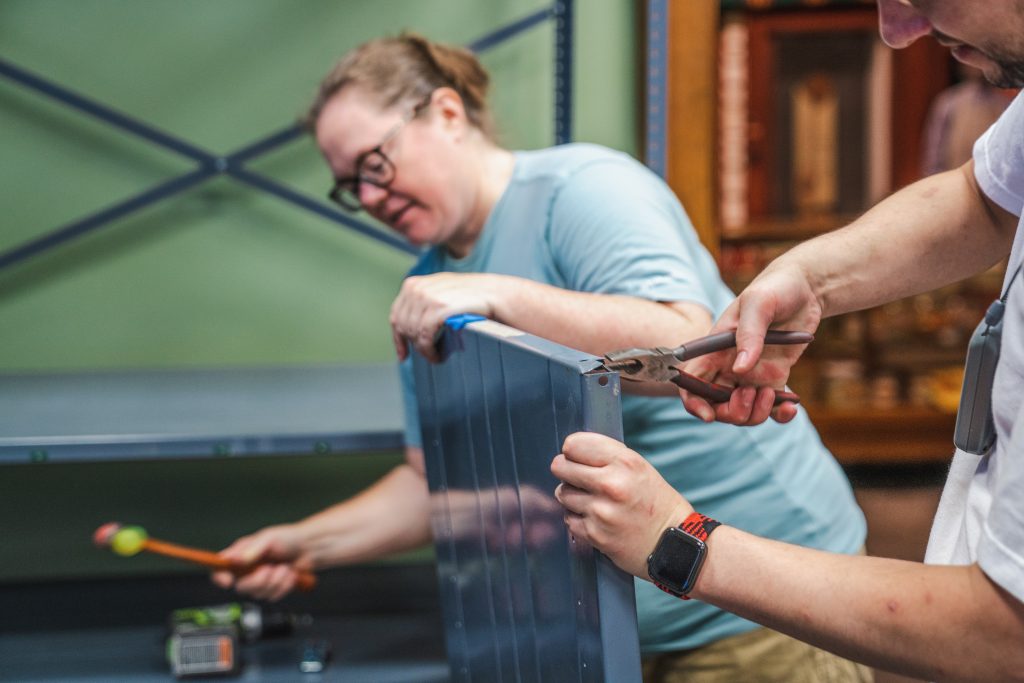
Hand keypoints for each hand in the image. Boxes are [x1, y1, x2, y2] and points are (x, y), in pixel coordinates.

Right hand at [212, 524, 311, 601]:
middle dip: (258, 581)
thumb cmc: (288, 537)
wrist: (309, 548)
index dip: (220, 577)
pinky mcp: (273, 588)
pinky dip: (284, 585)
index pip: (220, 568)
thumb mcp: (269, 538)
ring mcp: (260, 580)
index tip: (228, 581)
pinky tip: (290, 573)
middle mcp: (247, 568)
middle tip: (270, 568)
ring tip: (284, 567)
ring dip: (275, 582)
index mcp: (241, 553)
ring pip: (259, 594)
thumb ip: (252, 549)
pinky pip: (273, 596)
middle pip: (241, 587)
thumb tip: (236, 560)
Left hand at [390, 273, 513, 361]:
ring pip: (413, 333)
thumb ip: (423, 303)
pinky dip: (429, 351)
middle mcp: (416, 288)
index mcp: (413, 284)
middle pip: (403, 327)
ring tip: (436, 356)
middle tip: (429, 354)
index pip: (396, 315)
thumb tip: (409, 324)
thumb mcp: (441, 292)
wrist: (495, 294)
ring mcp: (426, 297)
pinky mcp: (437, 308)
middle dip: (414, 344)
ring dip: (423, 350)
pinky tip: (437, 356)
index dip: (398, 338)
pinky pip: (424, 337)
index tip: (403, 355)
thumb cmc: (471, 297)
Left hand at [550, 432, 691, 579]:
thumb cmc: (656, 503)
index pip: (574, 444)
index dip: (573, 451)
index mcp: (625, 462)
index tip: (578, 457)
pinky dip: (578, 518)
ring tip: (593, 500)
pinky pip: (568, 518)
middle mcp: (611, 484)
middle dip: (567, 471)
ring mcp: (601, 511)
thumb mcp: (639, 467)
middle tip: (580, 478)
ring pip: (562, 493)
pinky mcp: (594, 535)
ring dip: (572, 496)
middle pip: (560, 466)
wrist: (674, 544)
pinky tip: (596, 519)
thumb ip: (607, 456)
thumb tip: (572, 450)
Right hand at [680, 262, 820, 424]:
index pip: (692, 382)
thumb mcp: (759, 304)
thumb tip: (739, 369)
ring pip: (743, 411)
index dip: (694, 402)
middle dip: (731, 411)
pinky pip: (771, 407)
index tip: (709, 415)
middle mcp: (728, 365)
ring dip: (755, 414)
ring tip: (773, 394)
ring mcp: (751, 374)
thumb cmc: (774, 289)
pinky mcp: (774, 378)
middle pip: (717, 404)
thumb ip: (748, 335)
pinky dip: (779, 414)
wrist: (804, 288)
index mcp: (714, 349)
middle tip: (752, 394)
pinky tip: (790, 407)